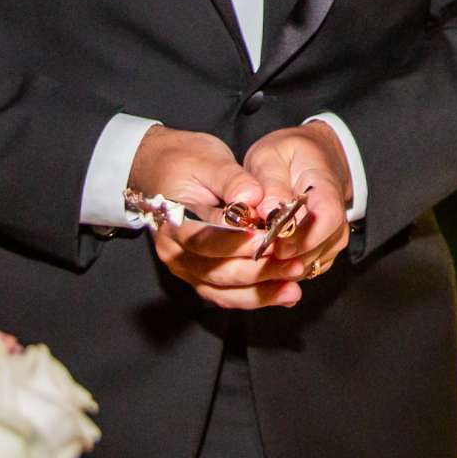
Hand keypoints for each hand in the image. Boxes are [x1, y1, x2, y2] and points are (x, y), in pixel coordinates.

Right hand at [132, 128, 307, 310]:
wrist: (161, 166)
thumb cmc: (186, 161)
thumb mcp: (208, 161)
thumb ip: (232, 180)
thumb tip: (254, 197)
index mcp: (172, 222)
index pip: (207, 240)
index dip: (240, 243)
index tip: (271, 239)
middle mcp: (174, 252)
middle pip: (217, 271)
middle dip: (259, 271)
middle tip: (295, 265)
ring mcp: (185, 268)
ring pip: (223, 290)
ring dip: (261, 292)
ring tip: (295, 287)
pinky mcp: (199, 276)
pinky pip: (227, 294)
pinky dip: (256, 297)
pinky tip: (285, 293)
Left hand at [242, 125, 353, 289]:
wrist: (311, 160)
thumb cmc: (288, 156)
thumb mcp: (272, 156)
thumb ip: (271, 182)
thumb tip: (269, 209)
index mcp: (327, 189)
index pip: (327, 218)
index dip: (302, 236)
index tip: (275, 243)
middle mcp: (337, 220)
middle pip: (317, 249)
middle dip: (282, 257)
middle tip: (253, 254)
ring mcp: (331, 240)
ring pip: (307, 265)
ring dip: (279, 266)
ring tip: (253, 255)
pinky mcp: (320, 253)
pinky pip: (302, 271)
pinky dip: (281, 270)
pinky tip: (261, 259)